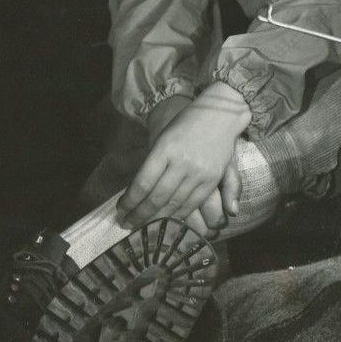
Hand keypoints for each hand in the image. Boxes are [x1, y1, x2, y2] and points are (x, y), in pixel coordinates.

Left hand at [119, 83, 250, 225]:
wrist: (220, 114)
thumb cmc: (185, 125)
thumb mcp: (163, 139)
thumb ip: (150, 165)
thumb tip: (135, 194)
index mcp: (165, 149)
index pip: (143, 183)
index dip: (129, 201)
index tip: (120, 211)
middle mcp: (183, 162)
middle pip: (157, 197)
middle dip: (139, 214)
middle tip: (126, 224)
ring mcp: (200, 172)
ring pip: (175, 204)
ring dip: (156, 219)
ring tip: (142, 227)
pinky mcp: (213, 179)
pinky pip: (193, 203)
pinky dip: (178, 215)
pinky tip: (166, 221)